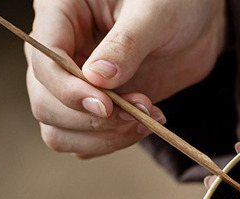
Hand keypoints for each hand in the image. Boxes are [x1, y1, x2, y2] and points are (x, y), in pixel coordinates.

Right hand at [26, 0, 226, 157]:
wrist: (196, 24)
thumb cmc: (174, 2)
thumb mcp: (154, 12)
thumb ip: (126, 44)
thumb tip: (96, 78)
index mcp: (62, 12)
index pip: (43, 61)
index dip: (68, 90)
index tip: (106, 107)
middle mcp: (60, 52)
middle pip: (45, 103)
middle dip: (91, 120)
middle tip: (139, 110)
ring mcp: (74, 84)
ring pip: (59, 131)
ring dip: (103, 138)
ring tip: (146, 118)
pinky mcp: (94, 109)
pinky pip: (85, 142)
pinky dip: (113, 143)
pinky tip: (144, 125)